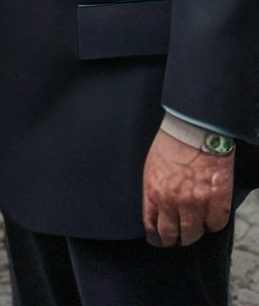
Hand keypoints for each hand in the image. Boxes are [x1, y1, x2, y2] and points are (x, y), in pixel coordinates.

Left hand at [142, 129, 233, 246]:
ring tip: (194, 230)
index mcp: (154, 192)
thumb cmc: (171, 143)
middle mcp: (173, 201)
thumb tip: (155, 211)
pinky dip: (213, 224)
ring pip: (194, 233)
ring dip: (193, 234)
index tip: (159, 240)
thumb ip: (152, 191)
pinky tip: (210, 218)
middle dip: (174, 239)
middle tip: (178, 238)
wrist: (194, 128)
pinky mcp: (217, 199)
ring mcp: (196, 202)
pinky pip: (216, 224)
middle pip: (173, 234)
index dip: (156, 237)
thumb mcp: (151, 167)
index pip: (152, 226)